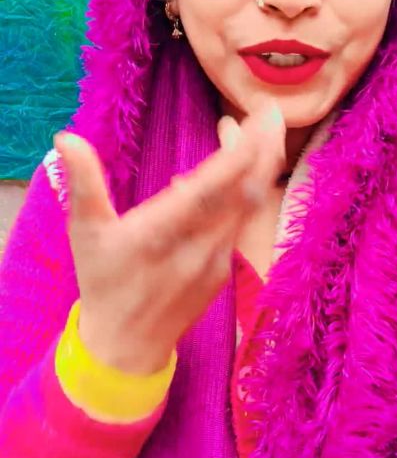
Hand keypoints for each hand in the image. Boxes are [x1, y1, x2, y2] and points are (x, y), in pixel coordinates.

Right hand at [55, 103, 285, 374]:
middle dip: (264, 148)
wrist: (127, 346)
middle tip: (268, 111)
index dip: (239, 153)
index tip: (251, 118)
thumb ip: (83, 183)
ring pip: (250, 206)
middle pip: (247, 192)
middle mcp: (198, 247)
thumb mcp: (85, 233)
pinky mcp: (224, 269)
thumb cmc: (103, 284)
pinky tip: (228, 172)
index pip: (212, 189)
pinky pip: (241, 222)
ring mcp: (217, 260)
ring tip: (250, 129)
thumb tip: (66, 138)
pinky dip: (242, 191)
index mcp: (162, 234)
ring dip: (257, 166)